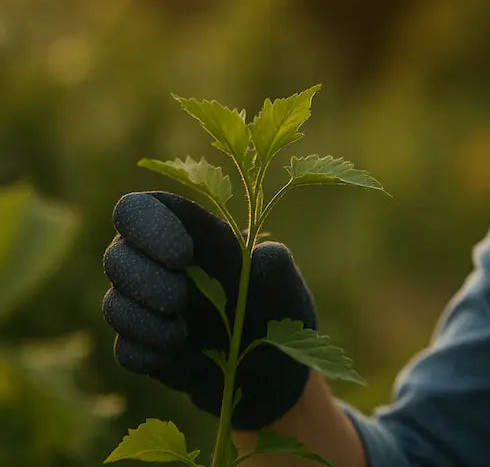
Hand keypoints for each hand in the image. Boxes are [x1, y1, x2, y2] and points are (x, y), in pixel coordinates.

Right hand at [102, 191, 316, 429]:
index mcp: (191, 234)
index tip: (182, 256)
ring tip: (183, 333)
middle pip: (115, 255)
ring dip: (146, 322)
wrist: (271, 371)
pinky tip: (179, 355)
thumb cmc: (279, 311)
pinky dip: (150, 354)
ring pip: (112, 305)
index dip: (148, 225)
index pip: (140, 208)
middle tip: (180, 301)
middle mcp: (159, 264)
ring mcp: (146, 307)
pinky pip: (124, 349)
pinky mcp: (143, 347)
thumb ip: (272, 265)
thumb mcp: (285, 285)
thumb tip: (257, 255)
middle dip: (144, 281)